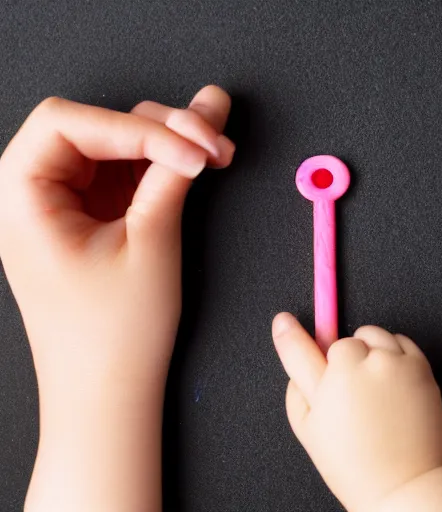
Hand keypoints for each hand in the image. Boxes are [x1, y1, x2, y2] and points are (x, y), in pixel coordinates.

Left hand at [0, 86, 234, 511]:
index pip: (69, 124)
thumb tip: (204, 124)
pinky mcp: (92, 217)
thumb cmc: (114, 335)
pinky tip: (196, 168)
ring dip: (168, 145)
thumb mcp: (150, 246)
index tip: (195, 150)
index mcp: (21, 201)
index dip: (137, 127)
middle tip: (214, 140)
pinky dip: (162, 169)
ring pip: (115, 147)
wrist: (108, 393)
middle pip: (95, 128)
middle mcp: (34, 195)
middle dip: (160, 129)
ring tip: (217, 151)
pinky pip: (124, 175)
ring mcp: (66, 205)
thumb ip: (174, 177)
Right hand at [272, 314, 441, 510]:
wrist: (404, 485)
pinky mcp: (418, 366)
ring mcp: (390, 363)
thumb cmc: (354, 464)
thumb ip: (296, 392)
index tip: (283, 321)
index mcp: (326, 385)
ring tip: (374, 383)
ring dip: (370, 350)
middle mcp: (358, 367)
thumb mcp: (307, 432)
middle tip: (352, 388)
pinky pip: (400, 340)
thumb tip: (299, 370)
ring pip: (373, 335)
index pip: (298, 348)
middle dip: (344, 359)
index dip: (288, 333)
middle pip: (343, 342)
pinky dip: (394, 351)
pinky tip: (392, 378)